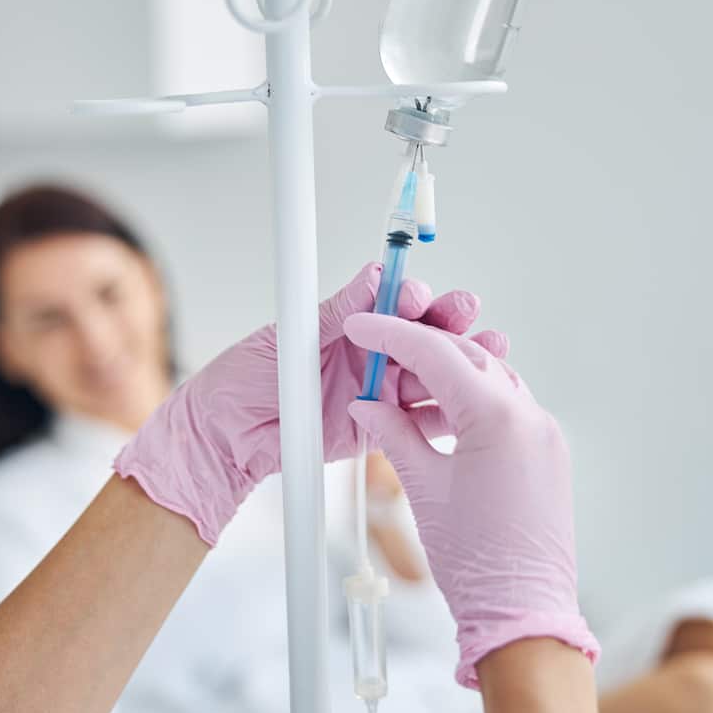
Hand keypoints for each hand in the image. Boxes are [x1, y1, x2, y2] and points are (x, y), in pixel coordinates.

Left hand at [114, 263, 490, 545]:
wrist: (223, 437)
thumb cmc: (240, 379)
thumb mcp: (289, 337)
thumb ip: (337, 312)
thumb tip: (373, 276)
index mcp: (346, 324)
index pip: (391, 302)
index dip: (408, 297)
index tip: (415, 296)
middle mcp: (366, 355)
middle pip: (421, 334)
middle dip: (447, 320)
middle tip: (465, 310)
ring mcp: (375, 392)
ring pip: (429, 374)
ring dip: (460, 361)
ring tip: (490, 349)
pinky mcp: (377, 430)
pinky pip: (418, 420)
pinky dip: (445, 410)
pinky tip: (469, 400)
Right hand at [344, 312, 599, 688]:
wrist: (523, 613)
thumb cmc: (476, 561)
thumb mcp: (423, 487)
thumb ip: (393, 434)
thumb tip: (369, 406)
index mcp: (499, 417)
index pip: (436, 354)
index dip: (391, 335)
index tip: (362, 326)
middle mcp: (531, 416)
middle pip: (467, 358)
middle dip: (418, 349)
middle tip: (376, 353)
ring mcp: (544, 435)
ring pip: (489, 380)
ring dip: (445, 375)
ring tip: (399, 390)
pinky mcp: (547, 454)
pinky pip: (505, 408)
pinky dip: (468, 402)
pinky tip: (434, 417)